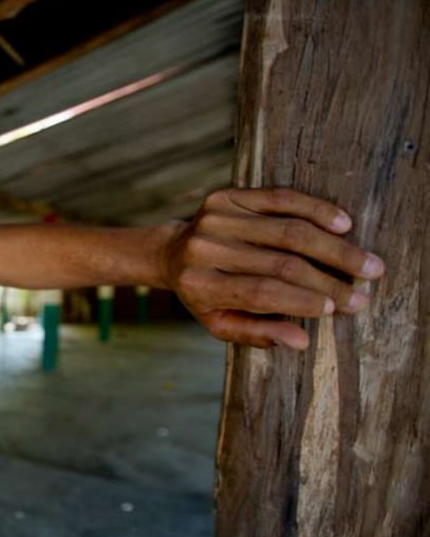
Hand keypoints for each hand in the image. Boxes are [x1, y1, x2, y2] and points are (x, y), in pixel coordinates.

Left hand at [163, 188, 384, 348]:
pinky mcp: (227, 195)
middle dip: (330, 280)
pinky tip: (344, 224)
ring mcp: (216, 218)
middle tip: (364, 293)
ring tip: (367, 264)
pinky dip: (316, 210)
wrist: (170, 253)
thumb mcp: (219, 324)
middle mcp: (205, 249)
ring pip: (288, 230)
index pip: (261, 293)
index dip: (302, 300)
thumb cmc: (202, 296)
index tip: (338, 308)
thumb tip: (301, 341)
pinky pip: (280, 198)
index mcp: (201, 285)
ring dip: (335, 248)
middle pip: (281, 263)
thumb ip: (257, 333)